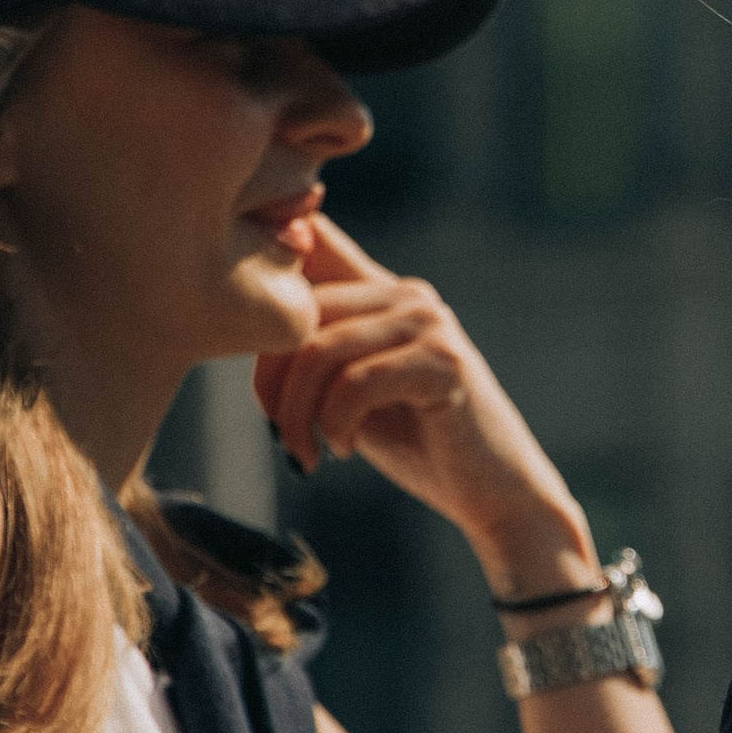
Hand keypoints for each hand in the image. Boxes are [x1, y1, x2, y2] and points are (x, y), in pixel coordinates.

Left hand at [254, 216, 591, 582]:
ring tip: (305, 452)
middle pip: (300, 312)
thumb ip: (313, 351)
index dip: (274, 242)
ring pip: (320, 349)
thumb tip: (243, 323)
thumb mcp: (349, 390)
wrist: (493, 494)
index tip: (238, 301)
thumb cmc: (416, 444)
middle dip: (270, 380)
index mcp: (382, 292)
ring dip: (297, 413)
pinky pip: (356, 382)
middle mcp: (406, 294)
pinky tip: (341, 450)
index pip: (317, 238)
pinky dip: (334, 424)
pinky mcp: (444, 363)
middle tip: (281, 435)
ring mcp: (429, 324)